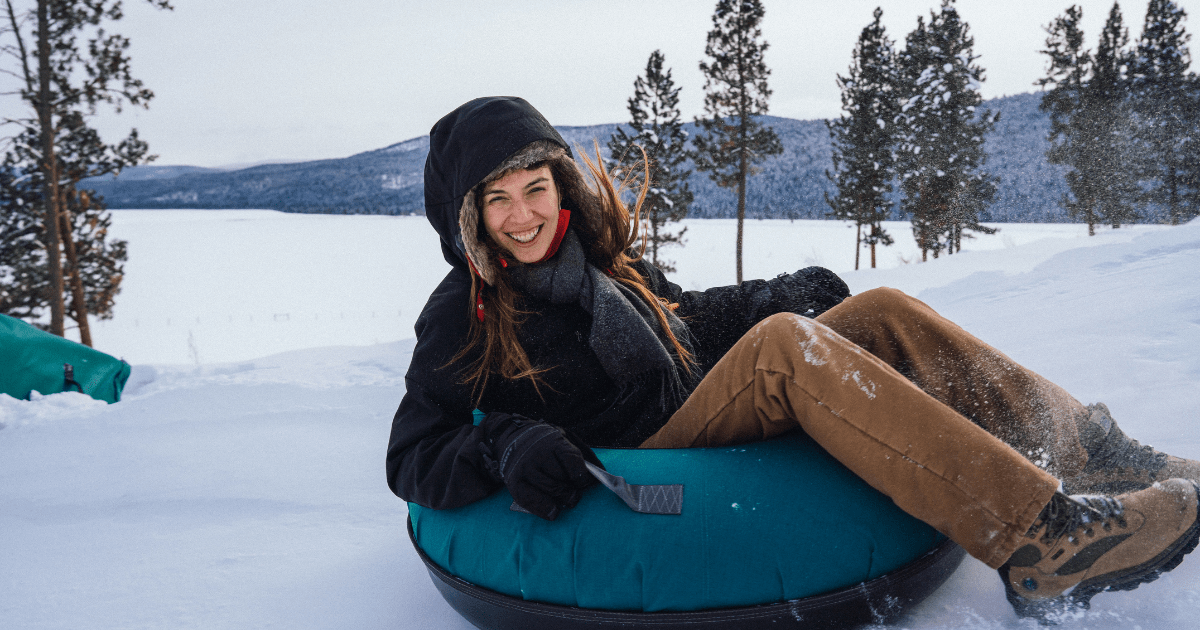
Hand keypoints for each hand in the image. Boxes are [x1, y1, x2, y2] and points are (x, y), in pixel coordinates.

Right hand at [479, 414, 599, 519]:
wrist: (512, 438)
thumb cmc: (545, 442)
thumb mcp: (566, 438)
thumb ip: (585, 454)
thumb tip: (601, 473)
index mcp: (553, 441)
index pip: (572, 461)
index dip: (582, 477)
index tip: (584, 482)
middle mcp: (537, 454)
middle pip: (561, 480)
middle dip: (572, 491)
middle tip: (574, 494)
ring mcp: (524, 469)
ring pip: (550, 492)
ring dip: (562, 500)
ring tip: (566, 499)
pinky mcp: (514, 483)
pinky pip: (531, 501)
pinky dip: (545, 510)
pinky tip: (553, 512)